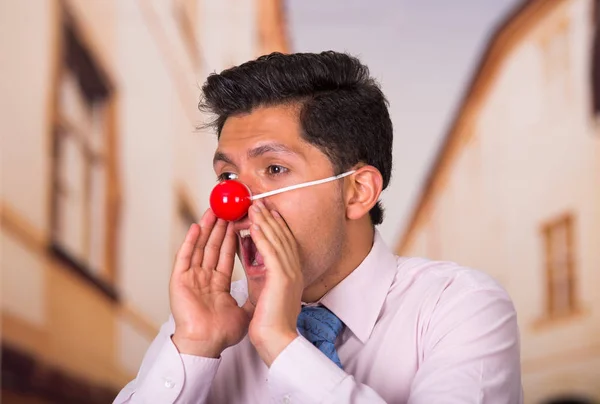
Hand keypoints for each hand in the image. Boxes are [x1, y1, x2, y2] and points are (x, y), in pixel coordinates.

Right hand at [170, 209, 249, 356]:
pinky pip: (184, 257)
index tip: (240, 221)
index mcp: (217, 284)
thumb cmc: (222, 332)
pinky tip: (196, 226)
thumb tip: (268, 289)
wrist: (207, 344)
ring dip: (207, 228)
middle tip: (228, 208)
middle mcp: (204, 278)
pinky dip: (190, 241)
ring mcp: (191, 278)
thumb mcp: (244, 311)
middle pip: (213, 246)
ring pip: (200, 247)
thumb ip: (252, 296)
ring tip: (214, 210)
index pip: (227, 255)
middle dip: (221, 227)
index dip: (233, 238)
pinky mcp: (179, 280)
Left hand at [247, 201, 303, 365]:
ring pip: (276, 240)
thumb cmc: (270, 321)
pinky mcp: (281, 277)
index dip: (275, 225)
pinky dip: (262, 235)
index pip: (284, 243)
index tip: (266, 211)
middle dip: (270, 217)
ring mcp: (289, 272)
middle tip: (259, 201)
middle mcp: (294, 269)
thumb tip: (252, 257)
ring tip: (254, 206)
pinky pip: (271, 251)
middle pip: (282, 236)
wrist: (277, 340)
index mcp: (292, 273)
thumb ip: (262, 273)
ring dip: (265, 221)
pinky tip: (254, 224)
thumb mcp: (266, 291)